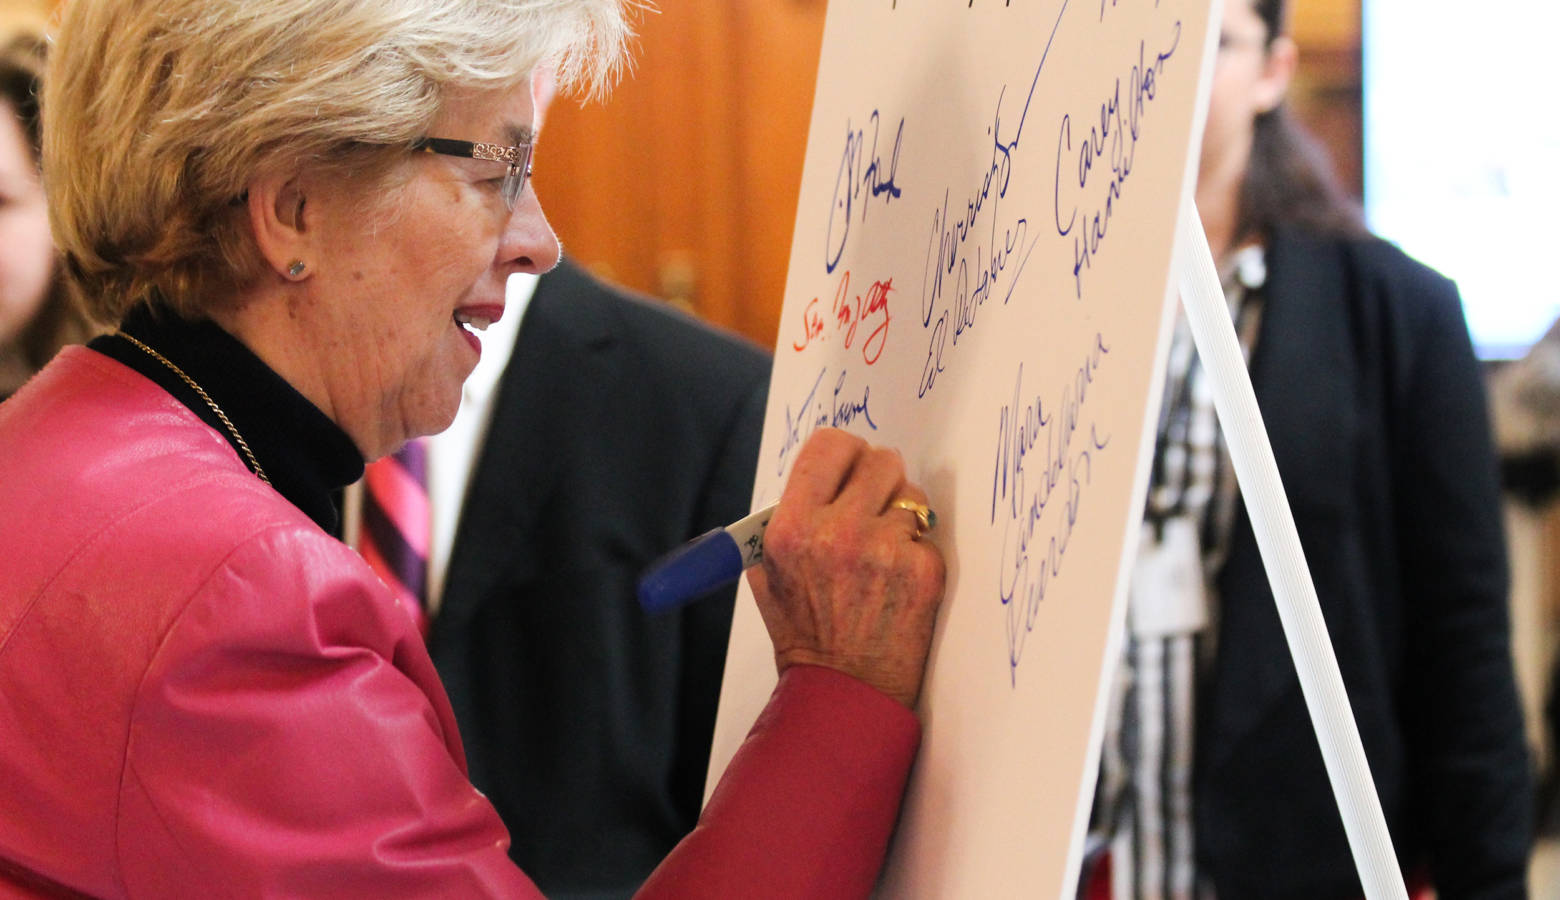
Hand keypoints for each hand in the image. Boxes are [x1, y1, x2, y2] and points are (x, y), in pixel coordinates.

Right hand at [747, 428, 946, 707]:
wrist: (844, 692)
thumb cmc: (805, 633)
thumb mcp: (768, 574)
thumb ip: (787, 520)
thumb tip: (818, 475)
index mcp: (792, 527)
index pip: (830, 445)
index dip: (845, 453)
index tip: (851, 467)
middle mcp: (837, 531)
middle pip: (881, 459)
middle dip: (879, 481)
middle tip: (873, 506)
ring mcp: (884, 550)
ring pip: (911, 494)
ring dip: (901, 515)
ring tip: (883, 552)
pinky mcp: (923, 570)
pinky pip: (927, 534)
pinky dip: (916, 551)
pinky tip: (898, 581)